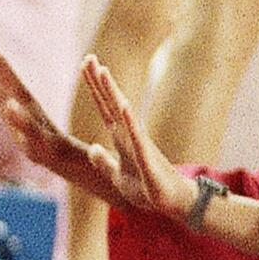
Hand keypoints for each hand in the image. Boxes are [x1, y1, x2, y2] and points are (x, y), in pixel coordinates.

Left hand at [79, 57, 193, 223]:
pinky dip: (130, 121)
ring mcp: (139, 144)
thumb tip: (92, 147)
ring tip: (102, 71)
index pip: (103, 107)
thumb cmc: (148, 189)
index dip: (94, 87)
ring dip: (113, 92)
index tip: (84, 64)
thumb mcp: (118, 177)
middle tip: (88, 56)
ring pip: (123, 114)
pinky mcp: (147, 158)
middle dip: (99, 81)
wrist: (174, 203)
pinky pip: (137, 137)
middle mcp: (129, 134)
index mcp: (121, 137)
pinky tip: (123, 105)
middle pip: (110, 103)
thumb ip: (104, 162)